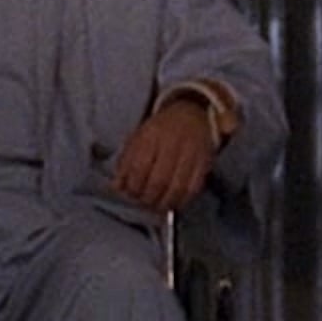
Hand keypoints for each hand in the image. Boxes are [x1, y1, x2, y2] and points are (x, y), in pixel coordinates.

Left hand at [108, 95, 217, 214]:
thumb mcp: (137, 138)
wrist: (191, 114)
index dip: (133, 187)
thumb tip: (117, 188)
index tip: (130, 194)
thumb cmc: (160, 130)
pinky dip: (182, 201)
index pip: (140, 167)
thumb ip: (125, 163)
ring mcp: (191, 154)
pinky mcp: (204, 163)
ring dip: (164, 203)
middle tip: (143, 202)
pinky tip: (173, 203)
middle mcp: (172, 143)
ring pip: (177, 187)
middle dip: (148, 198)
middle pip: (159, 180)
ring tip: (156, 206)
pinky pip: (194, 188)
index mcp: (151, 135)